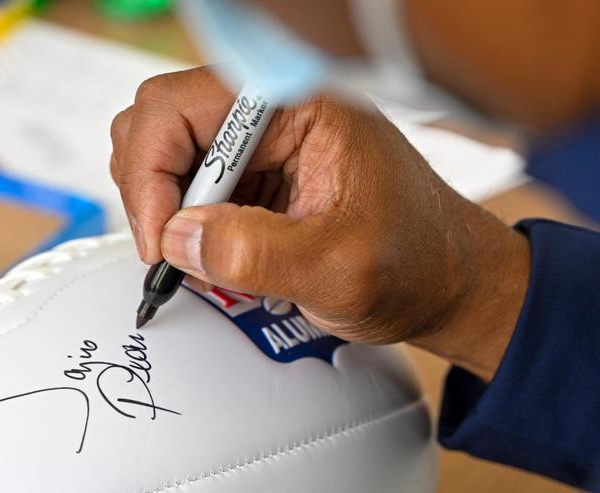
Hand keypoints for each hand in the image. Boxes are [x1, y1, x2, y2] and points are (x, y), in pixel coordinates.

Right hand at [110, 67, 530, 379]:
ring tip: (200, 261)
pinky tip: (215, 260)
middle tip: (169, 252)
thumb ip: (256, 252)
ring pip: (169, 155)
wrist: (448, 283)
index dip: (151, 172)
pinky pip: (193, 189)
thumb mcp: (339, 269)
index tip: (161, 239)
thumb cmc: (418, 263)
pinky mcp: (259, 176)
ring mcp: (264, 142)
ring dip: (169, 212)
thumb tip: (179, 237)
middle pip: (160, 121)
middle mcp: (274, 111)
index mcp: (299, 103)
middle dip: (151, 189)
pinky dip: (187, 228)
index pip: (179, 104)